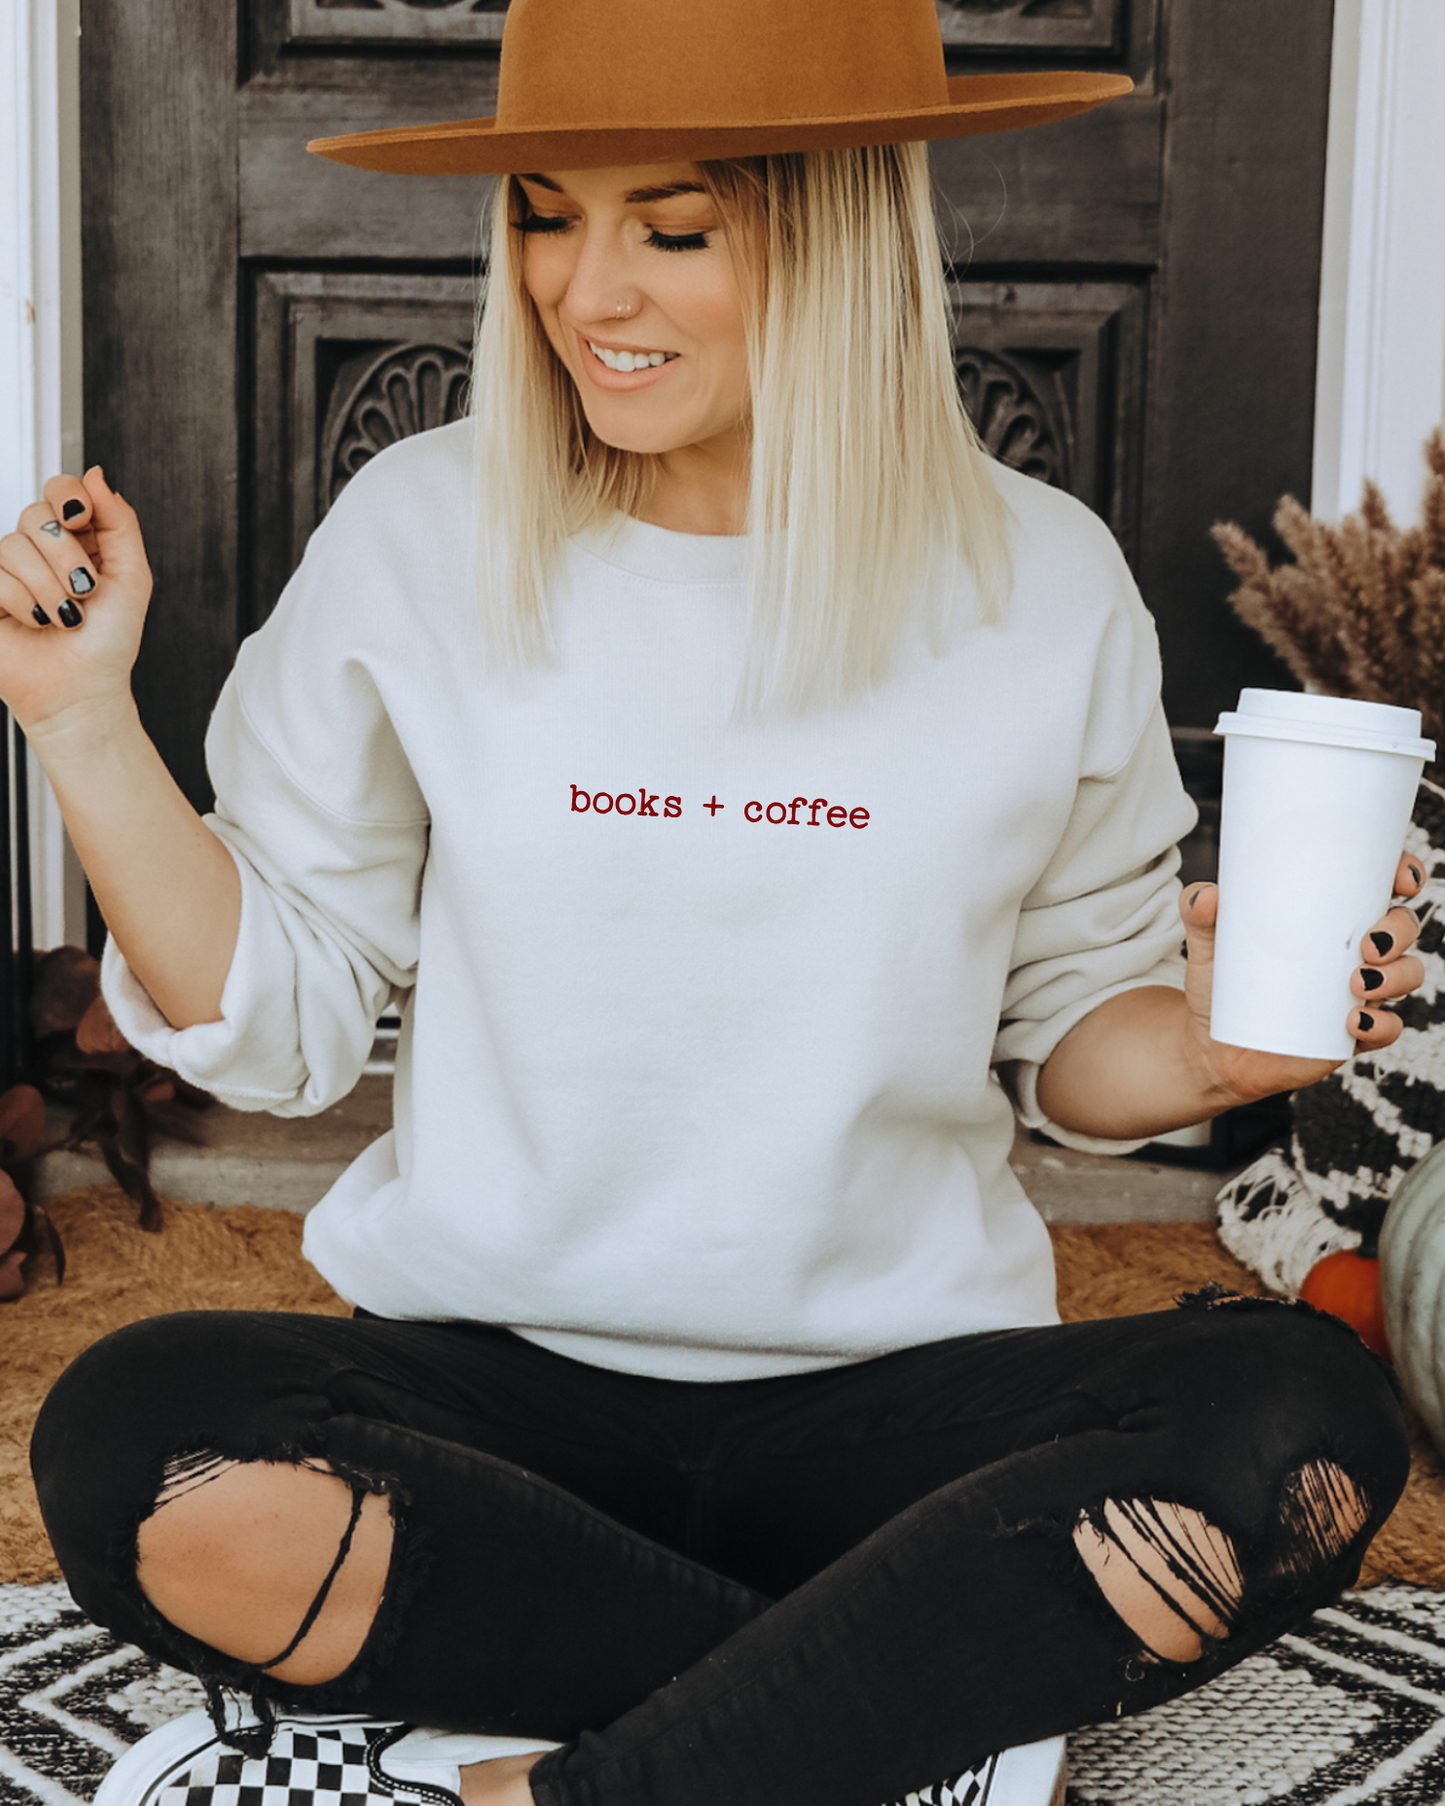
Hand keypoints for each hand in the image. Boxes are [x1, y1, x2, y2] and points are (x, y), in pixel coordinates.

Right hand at [0, 467, 152, 742]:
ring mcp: (8, 570)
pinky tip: (37, 621)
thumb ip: (120, 522)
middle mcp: (39, 549)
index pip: (60, 490)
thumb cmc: (108, 643)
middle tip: (85, 591)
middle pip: (37, 516)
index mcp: (76, 539)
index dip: (69, 497)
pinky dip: (24, 603)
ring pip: (14, 546)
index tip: (82, 518)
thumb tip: (94, 474)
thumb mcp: (132, 577)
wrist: (83, 690)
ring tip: (64, 616)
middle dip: (68, 558)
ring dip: (50, 588)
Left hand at [1179, 852, 1427, 1104]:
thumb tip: (1207, 895)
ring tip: (1357, 984)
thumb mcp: (1207, 943)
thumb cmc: (1220, 983)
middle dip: (1400, 930)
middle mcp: (1355, 950)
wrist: (1212, 1047)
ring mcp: (1359, 992)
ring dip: (1396, 976)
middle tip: (1368, 944)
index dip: (1404, 875)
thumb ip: (1200, 913)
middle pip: (1404, 927)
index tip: (1401, 879)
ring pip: (1407, 974)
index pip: (1381, 886)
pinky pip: (1387, 1028)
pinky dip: (1381, 1024)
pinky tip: (1354, 1021)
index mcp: (1330, 917)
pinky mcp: (1353, 1034)